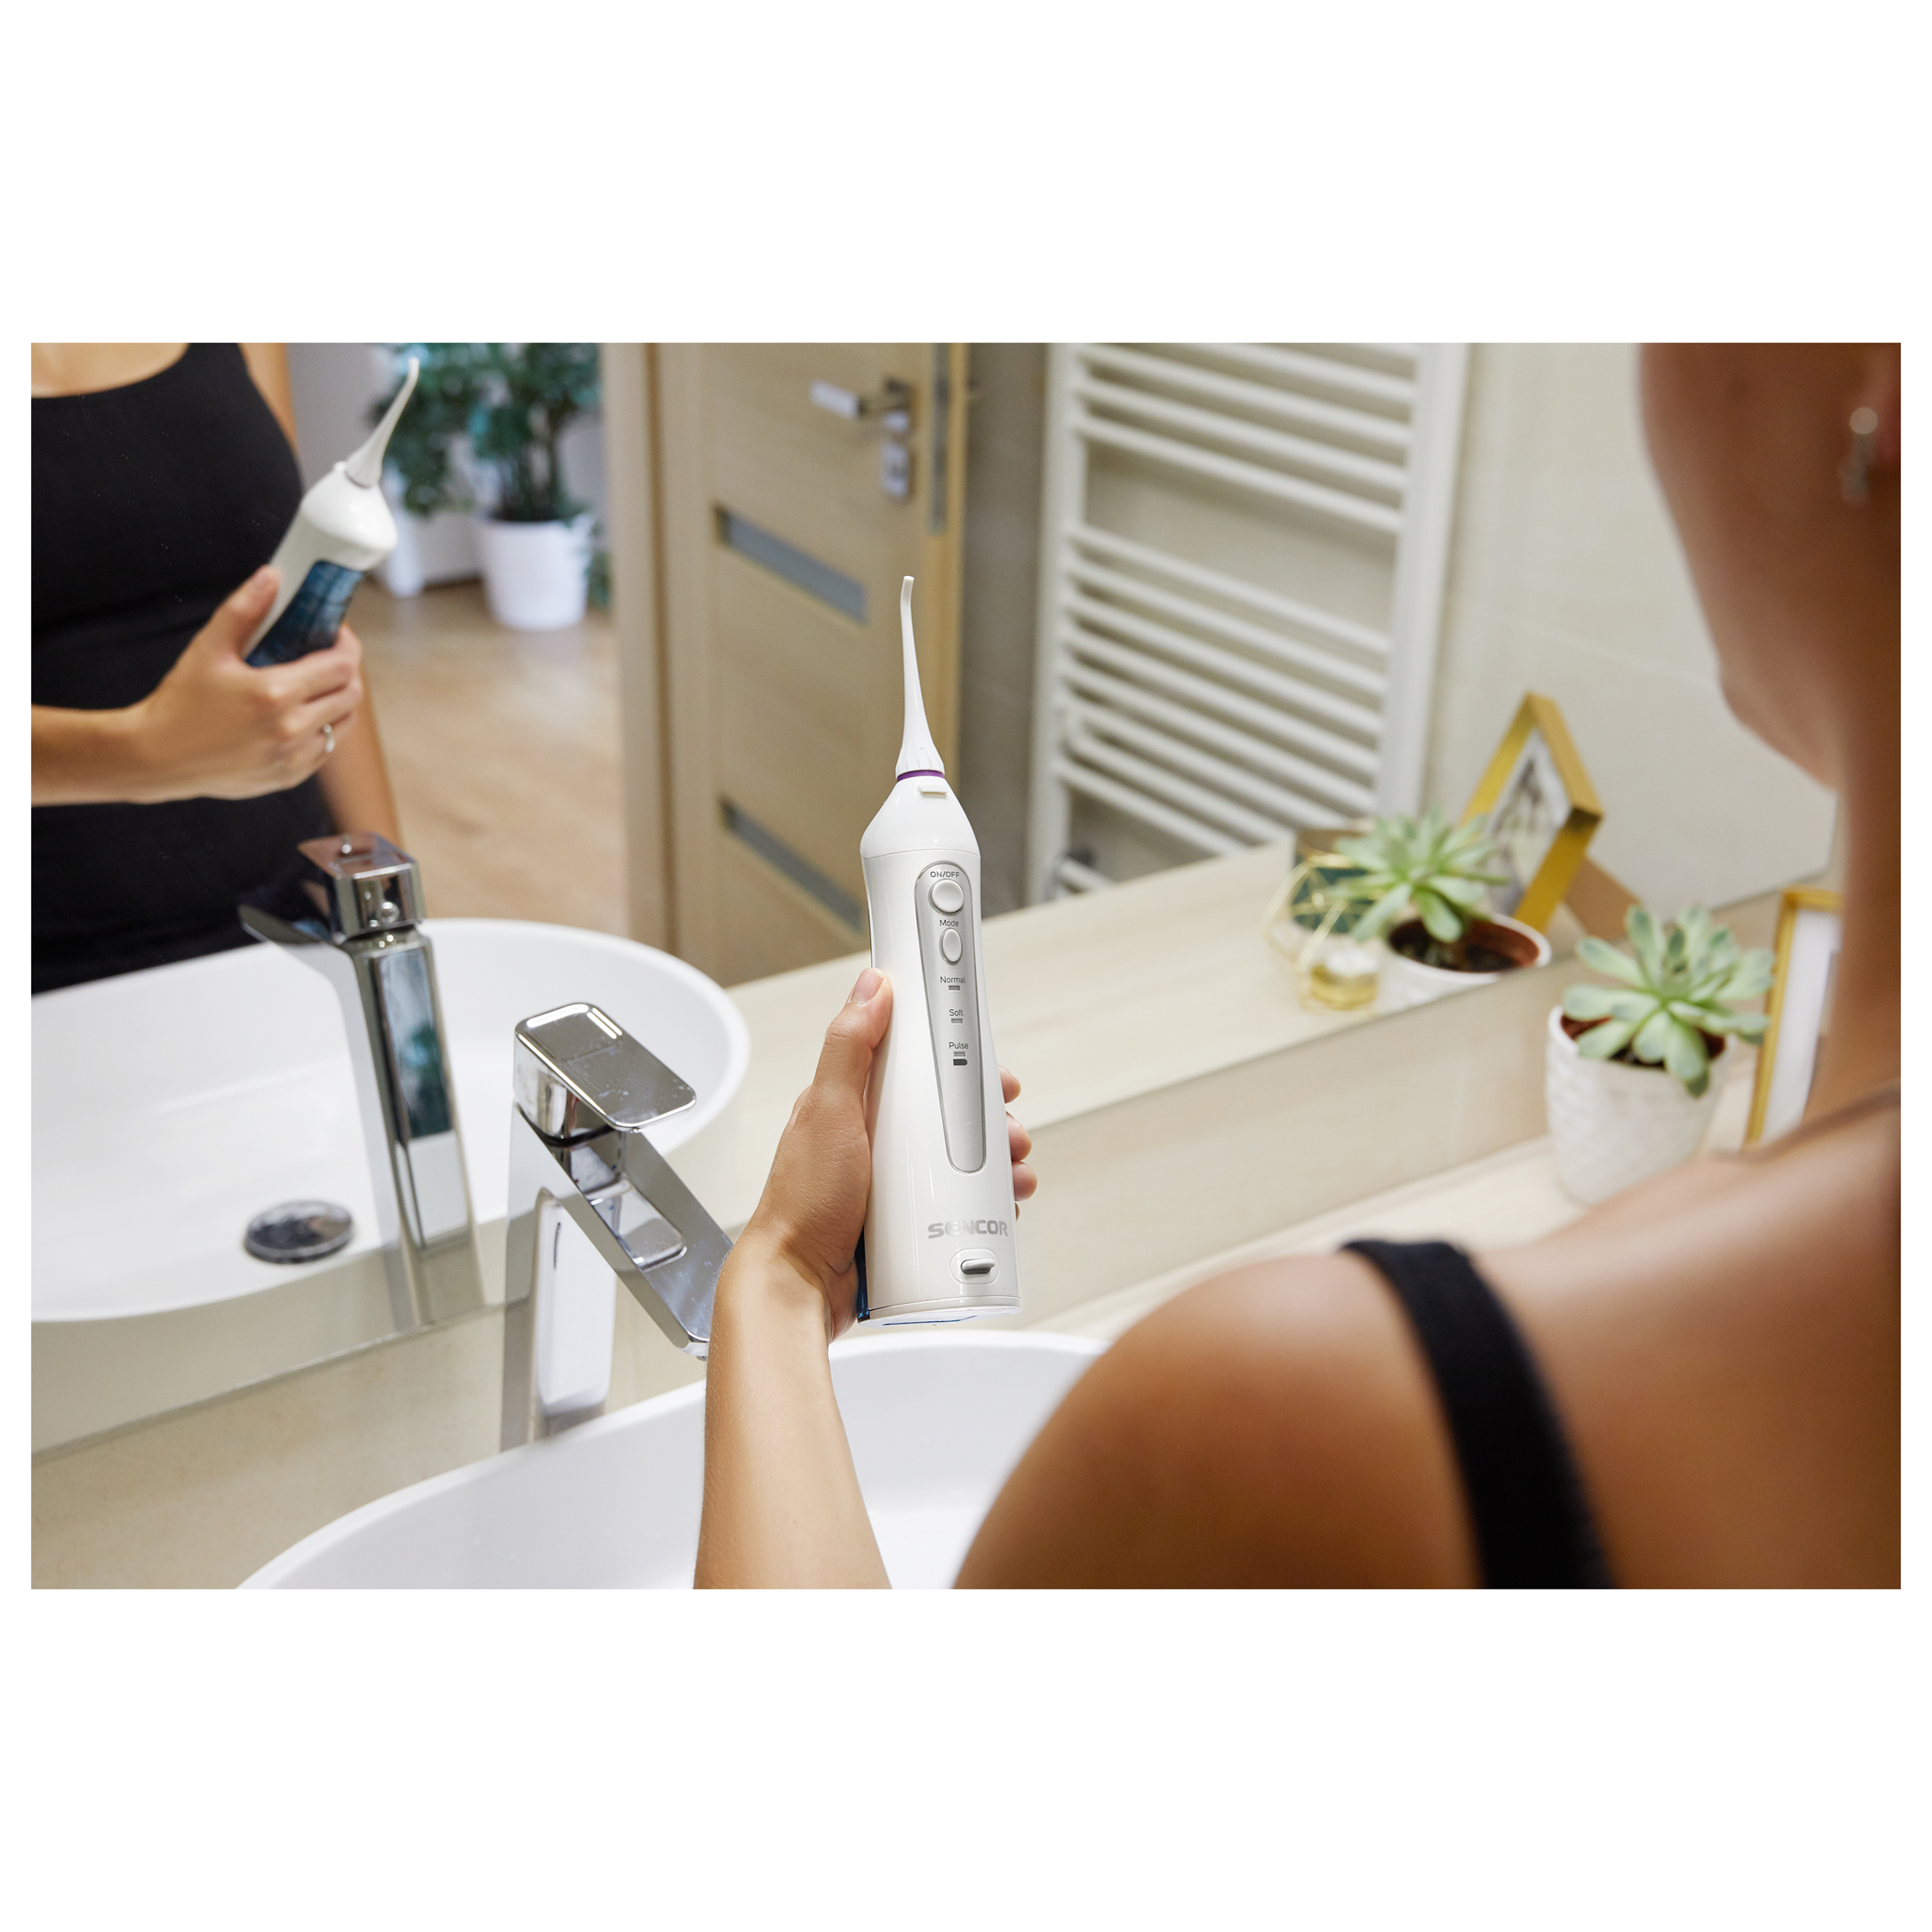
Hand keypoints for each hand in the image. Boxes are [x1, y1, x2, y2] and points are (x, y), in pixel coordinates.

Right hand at [121, 565, 364, 802]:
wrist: (158, 758)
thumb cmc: (181, 701)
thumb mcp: (208, 649)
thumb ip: (243, 610)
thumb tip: (273, 576)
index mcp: (275, 694)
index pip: (342, 666)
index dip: (346, 646)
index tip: (336, 634)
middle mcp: (291, 729)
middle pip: (351, 695)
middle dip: (346, 670)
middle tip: (328, 656)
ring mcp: (293, 758)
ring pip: (344, 724)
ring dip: (340, 701)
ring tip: (319, 684)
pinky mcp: (289, 777)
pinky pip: (326, 749)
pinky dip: (325, 729)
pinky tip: (304, 715)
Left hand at [729, 966, 1037, 1340]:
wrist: (797, 1284)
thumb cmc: (803, 1203)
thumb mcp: (829, 1111)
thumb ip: (849, 1047)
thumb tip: (871, 986)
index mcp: (854, 1104)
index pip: (911, 1063)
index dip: (953, 1057)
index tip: (987, 1062)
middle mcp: (873, 1140)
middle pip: (943, 1113)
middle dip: (985, 1118)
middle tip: (1010, 1130)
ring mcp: (889, 1182)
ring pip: (955, 1160)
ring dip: (993, 1163)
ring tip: (1012, 1174)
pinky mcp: (903, 1222)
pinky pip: (952, 1204)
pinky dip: (980, 1205)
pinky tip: (997, 1208)